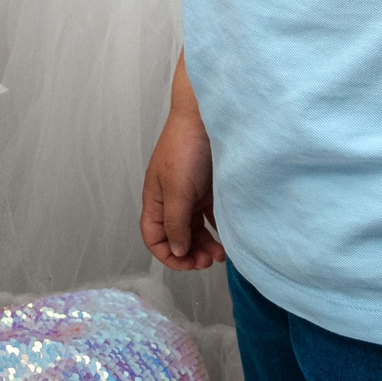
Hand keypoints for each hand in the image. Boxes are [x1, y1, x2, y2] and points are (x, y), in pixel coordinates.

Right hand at [141, 69, 224, 270]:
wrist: (206, 117)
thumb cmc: (185, 148)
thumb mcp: (177, 190)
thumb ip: (175, 222)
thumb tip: (177, 251)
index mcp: (155, 200)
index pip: (154, 237)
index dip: (168, 255)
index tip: (188, 263)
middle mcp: (171, 199)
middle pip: (176, 236)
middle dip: (190, 253)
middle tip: (208, 261)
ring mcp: (190, 194)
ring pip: (194, 229)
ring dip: (204, 245)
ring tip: (221, 255)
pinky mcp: (208, 188)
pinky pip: (209, 217)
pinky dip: (216, 230)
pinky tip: (227, 239)